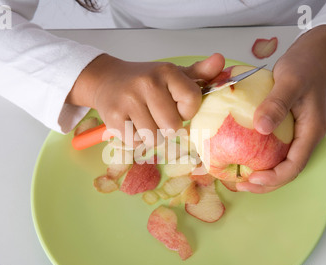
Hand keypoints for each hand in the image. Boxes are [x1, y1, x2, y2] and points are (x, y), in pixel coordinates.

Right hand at [67, 53, 224, 146]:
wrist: (106, 79)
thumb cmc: (145, 81)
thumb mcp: (171, 75)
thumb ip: (199, 73)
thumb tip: (220, 60)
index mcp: (166, 71)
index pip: (192, 101)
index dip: (186, 111)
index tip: (176, 106)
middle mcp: (147, 83)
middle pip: (172, 126)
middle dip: (167, 127)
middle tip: (157, 115)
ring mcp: (128, 101)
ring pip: (154, 138)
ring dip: (151, 135)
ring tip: (144, 120)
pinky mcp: (113, 117)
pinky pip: (135, 142)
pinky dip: (135, 139)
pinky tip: (131, 124)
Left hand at [237, 25, 325, 192]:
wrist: (314, 52)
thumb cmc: (304, 64)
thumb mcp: (289, 81)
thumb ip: (277, 104)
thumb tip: (261, 129)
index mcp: (311, 131)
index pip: (294, 165)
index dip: (274, 178)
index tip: (252, 180)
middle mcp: (305, 137)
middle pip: (287, 170)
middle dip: (265, 183)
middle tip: (240, 186)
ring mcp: (296, 133)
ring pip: (280, 162)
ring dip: (261, 174)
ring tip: (239, 178)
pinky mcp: (287, 128)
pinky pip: (273, 149)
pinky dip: (259, 158)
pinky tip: (241, 156)